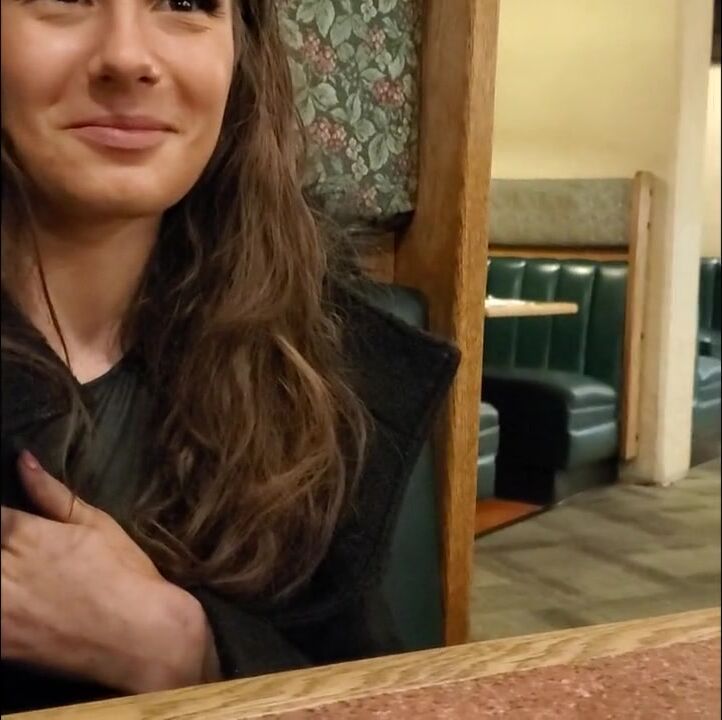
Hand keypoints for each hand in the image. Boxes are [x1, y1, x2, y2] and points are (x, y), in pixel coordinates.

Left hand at [1, 451, 218, 692]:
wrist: (142, 636)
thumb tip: (23, 459)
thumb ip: (52, 494)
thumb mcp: (98, 525)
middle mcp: (5, 568)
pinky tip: (16, 593)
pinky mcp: (0, 642)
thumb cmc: (126, 574)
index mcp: (25, 534)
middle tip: (19, 549)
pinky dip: (0, 600)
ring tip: (18, 567)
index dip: (0, 518)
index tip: (9, 524)